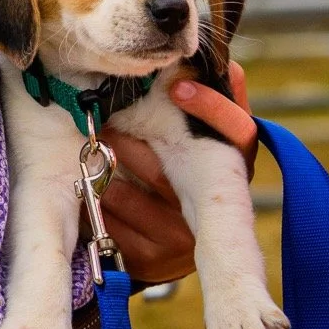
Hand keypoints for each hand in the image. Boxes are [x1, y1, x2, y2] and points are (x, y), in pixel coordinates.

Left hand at [98, 62, 257, 284]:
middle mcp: (216, 208)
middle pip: (166, 175)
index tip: (178, 87)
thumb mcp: (203, 140)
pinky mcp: (154, 262)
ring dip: (105, 174)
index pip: (237, 135)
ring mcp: (184, 240)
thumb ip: (210, 105)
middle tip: (106, 125)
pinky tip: (90, 190)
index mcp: (235, 167)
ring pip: (129, 200)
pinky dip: (96, 205)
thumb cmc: (186, 171)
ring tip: (93, 154)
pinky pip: (112, 228)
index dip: (210, 110)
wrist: (173, 242)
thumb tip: (228, 65)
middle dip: (132, 151)